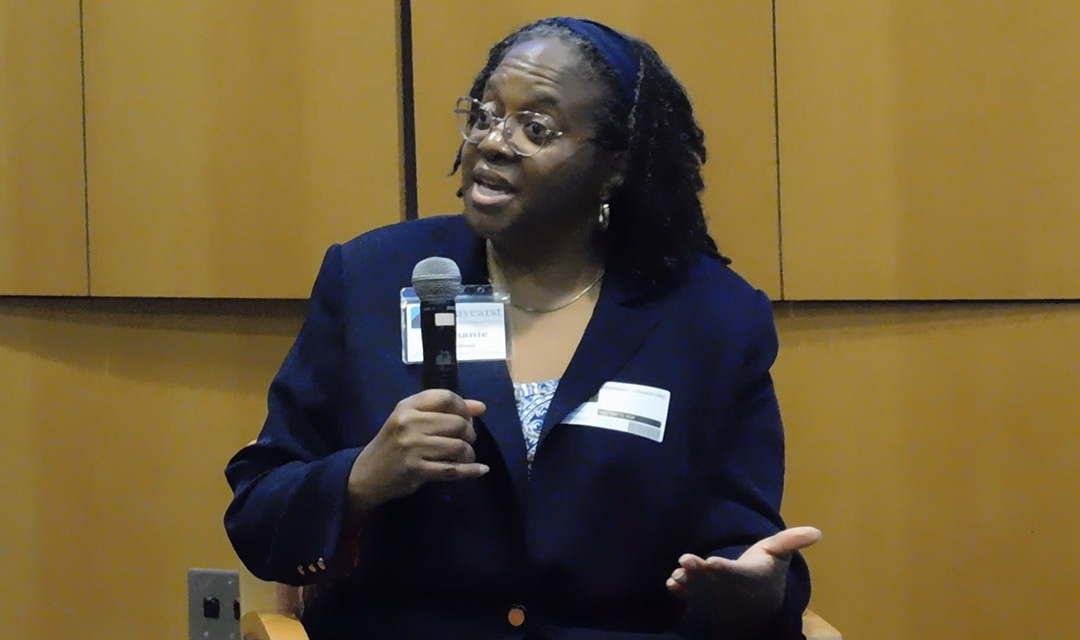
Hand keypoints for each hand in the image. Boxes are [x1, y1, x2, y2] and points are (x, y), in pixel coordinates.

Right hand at [346, 390, 488, 511]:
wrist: (367, 473)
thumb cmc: (394, 442)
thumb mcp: (412, 419)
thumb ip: (445, 410)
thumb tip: (481, 407)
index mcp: (407, 406)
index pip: (446, 397)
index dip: (464, 407)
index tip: (468, 418)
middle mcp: (409, 423)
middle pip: (457, 423)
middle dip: (470, 433)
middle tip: (467, 440)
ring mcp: (412, 447)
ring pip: (458, 447)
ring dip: (469, 454)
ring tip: (465, 456)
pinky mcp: (416, 470)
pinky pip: (453, 470)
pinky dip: (471, 471)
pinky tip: (480, 469)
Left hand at [666, 527, 821, 631]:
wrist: (756, 605)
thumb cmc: (765, 572)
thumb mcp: (777, 556)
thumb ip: (791, 542)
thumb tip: (818, 532)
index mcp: (748, 576)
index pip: (736, 574)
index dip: (724, 570)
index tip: (712, 562)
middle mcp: (729, 590)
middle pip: (712, 584)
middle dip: (698, 574)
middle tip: (684, 562)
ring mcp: (714, 598)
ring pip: (698, 593)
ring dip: (687, 585)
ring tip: (677, 575)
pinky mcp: (701, 602)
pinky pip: (688, 601)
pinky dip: (681, 594)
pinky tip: (672, 584)